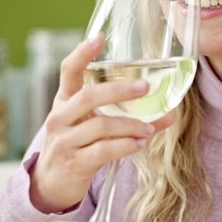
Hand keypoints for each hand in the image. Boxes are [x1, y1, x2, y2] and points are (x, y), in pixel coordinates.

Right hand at [29, 35, 176, 212]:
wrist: (52, 183)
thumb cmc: (77, 146)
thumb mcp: (91, 124)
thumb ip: (121, 114)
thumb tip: (169, 110)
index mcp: (64, 101)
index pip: (68, 71)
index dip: (81, 54)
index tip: (99, 38)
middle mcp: (60, 118)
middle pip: (88, 97)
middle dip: (118, 91)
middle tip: (145, 88)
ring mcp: (65, 141)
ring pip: (100, 126)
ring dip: (130, 125)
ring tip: (149, 127)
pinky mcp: (74, 163)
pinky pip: (102, 151)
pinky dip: (124, 146)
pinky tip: (138, 144)